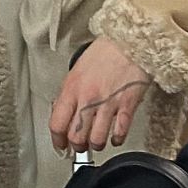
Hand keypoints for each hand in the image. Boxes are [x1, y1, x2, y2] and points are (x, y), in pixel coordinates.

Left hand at [50, 38, 153, 154]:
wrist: (130, 41)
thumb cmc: (105, 53)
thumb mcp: (77, 70)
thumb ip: (70, 93)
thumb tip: (64, 113)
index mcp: (72, 88)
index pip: (57, 124)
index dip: (57, 141)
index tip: (61, 146)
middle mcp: (88, 98)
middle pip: (76, 137)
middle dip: (78, 146)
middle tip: (81, 146)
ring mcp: (108, 103)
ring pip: (97, 139)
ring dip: (97, 145)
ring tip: (98, 141)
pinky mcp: (127, 105)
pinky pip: (119, 132)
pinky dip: (117, 139)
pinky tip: (115, 136)